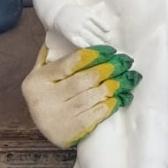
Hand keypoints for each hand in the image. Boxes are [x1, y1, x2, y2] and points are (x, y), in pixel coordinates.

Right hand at [21, 44, 141, 147]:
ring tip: (129, 78)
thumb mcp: (40, 74)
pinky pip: (95, 115)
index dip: (94, 55)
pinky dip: (110, 105)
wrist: (43, 130)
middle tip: (125, 62)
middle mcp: (46, 99)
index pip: (71, 63)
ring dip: (114, 86)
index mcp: (38, 81)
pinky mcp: (69, 133)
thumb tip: (65, 35)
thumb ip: (52, 55)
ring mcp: (58, 117)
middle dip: (108, 69)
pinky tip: (121, 97)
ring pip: (92, 97)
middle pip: (83, 80)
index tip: (111, 51)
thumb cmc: (46, 95)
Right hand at [53, 1, 110, 47]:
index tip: (108, 31)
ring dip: (97, 43)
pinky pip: (80, 43)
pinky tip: (92, 50)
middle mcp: (83, 22)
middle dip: (102, 37)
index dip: (104, 27)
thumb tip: (103, 4)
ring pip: (89, 38)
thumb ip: (95, 8)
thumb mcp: (85, 8)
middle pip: (95, 31)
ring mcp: (77, 29)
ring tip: (103, 47)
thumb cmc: (75, 11)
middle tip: (109, 41)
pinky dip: (87, 47)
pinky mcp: (71, 36)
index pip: (98, 22)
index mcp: (88, 14)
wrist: (59, 13)